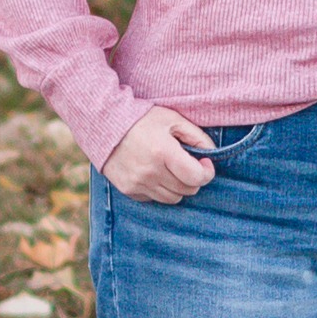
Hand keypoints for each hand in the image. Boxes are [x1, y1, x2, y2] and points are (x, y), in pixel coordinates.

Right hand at [102, 106, 216, 202]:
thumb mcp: (173, 119)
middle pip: (187, 190)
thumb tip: (213, 154)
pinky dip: (160, 189)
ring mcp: (138, 183)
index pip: (196, 177)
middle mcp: (150, 172)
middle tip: (188, 164)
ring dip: (178, 186)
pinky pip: (154, 199)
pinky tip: (155, 172)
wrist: (104, 124)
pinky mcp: (129, 190)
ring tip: (172, 169)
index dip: (206, 172)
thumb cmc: (142, 118)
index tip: (205, 163)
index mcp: (163, 152)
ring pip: (172, 199)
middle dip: (193, 178)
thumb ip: (197, 136)